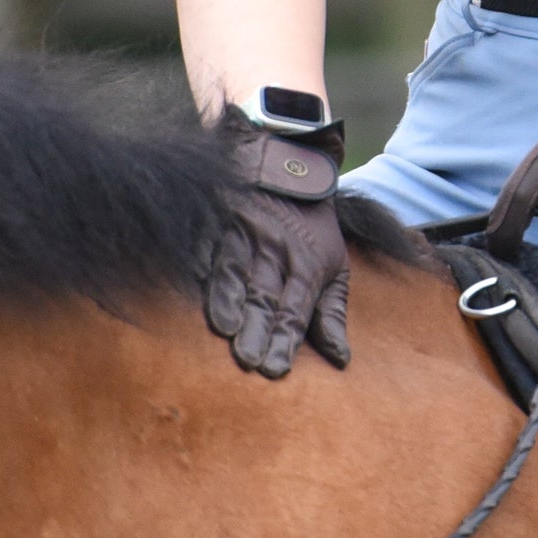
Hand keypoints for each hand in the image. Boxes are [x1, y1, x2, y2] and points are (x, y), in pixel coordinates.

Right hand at [200, 117, 350, 378]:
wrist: (290, 168)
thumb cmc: (314, 231)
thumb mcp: (336, 268)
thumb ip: (332, 315)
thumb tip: (341, 360)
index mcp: (307, 262)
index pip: (295, 308)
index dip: (284, 339)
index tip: (275, 370)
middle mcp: (276, 248)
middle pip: (265, 294)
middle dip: (257, 328)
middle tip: (249, 360)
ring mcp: (245, 234)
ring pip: (236, 273)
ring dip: (230, 304)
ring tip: (226, 332)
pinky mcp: (219, 224)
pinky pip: (207, 252)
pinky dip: (202, 275)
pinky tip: (196, 298)